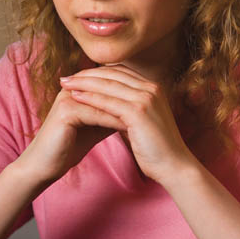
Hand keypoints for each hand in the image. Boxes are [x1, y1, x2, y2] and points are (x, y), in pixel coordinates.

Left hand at [59, 65, 194, 184]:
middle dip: (86, 74)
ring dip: (83, 83)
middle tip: (66, 77)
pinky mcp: (138, 112)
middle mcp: (151, 88)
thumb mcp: (143, 122)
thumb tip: (109, 106)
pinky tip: (75, 98)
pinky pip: (108, 102)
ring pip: (107, 85)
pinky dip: (90, 98)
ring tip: (64, 85)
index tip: (78, 76)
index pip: (120, 72)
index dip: (97, 73)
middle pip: (112, 74)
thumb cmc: (157, 149)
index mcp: (153, 88)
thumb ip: (129, 110)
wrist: (175, 166)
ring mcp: (146, 98)